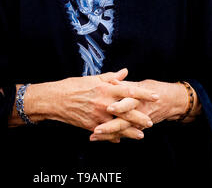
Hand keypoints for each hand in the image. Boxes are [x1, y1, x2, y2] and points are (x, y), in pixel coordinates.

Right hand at [23, 69, 158, 132]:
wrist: (56, 100)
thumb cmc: (75, 86)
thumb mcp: (93, 79)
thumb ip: (111, 77)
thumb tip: (125, 72)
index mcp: (105, 88)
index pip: (129, 90)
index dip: (143, 93)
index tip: (155, 96)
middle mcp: (104, 103)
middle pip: (127, 111)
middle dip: (140, 117)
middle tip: (151, 121)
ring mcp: (98, 116)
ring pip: (119, 126)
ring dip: (131, 131)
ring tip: (141, 135)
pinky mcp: (92, 126)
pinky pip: (106, 133)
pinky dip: (114, 136)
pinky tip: (121, 139)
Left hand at [90, 79, 191, 142]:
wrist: (171, 102)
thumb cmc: (154, 90)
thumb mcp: (141, 84)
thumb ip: (125, 84)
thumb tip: (112, 80)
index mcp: (138, 98)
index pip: (128, 102)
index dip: (119, 106)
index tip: (108, 108)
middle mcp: (138, 112)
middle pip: (123, 121)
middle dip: (109, 126)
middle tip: (97, 129)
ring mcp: (139, 122)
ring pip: (122, 131)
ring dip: (107, 134)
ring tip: (93, 136)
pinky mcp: (138, 128)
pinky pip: (124, 134)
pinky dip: (112, 137)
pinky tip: (99, 138)